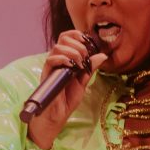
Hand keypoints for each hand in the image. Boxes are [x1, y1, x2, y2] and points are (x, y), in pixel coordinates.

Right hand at [27, 32, 107, 149]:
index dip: (77, 34)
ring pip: (57, 47)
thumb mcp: (83, 82)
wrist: (58, 115)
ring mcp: (51, 67)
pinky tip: (71, 66)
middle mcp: (57, 60)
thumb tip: (103, 56)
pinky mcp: (46, 75)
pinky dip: (63, 59)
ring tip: (79, 63)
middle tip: (84, 57)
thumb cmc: (68, 99)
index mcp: (66, 59)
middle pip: (62, 39)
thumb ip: (90, 68)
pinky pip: (50, 60)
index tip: (88, 42)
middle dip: (77, 44)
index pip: (68, 38)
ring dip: (72, 52)